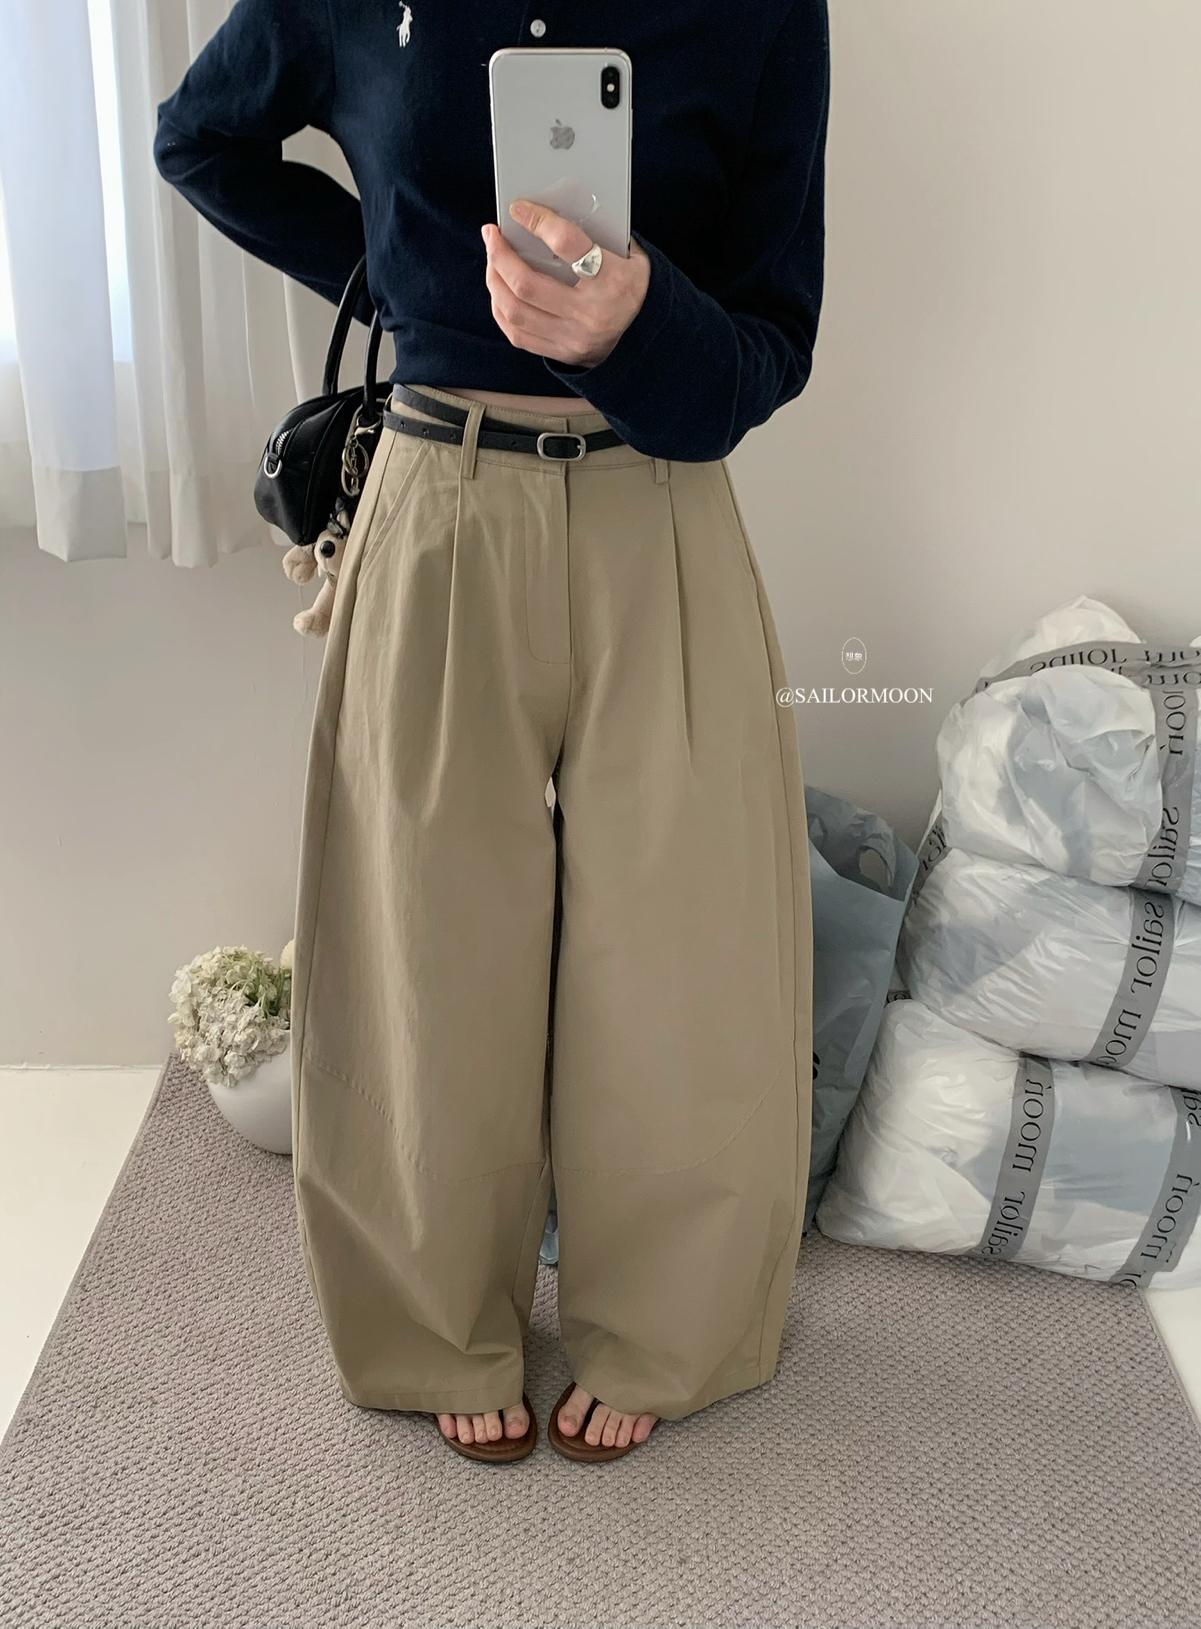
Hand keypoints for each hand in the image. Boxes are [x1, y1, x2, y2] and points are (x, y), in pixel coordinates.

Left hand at [481, 200, 649, 367]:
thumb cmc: (630, 286)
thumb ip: (596, 237)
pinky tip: (499, 289)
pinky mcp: (561, 354)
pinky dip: (500, 308)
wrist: (644, 338)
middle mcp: (590, 314)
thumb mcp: (629, 257)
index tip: (518, 209)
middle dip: (500, 255)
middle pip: (527, 284)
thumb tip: (548, 213)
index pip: (567, 244)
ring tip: (493, 259)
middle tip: (492, 234)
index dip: (537, 222)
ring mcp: (573, 338)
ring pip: (515, 310)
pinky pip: (516, 333)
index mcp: (612, 281)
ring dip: (495, 280)